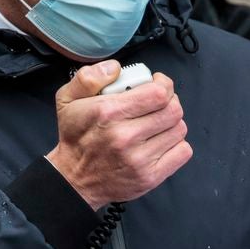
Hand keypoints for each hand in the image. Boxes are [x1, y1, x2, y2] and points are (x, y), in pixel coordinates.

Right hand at [45, 59, 192, 209]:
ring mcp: (139, 159)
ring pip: (179, 129)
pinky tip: (161, 141)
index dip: (164, 84)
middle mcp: (125, 136)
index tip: (158, 84)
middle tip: (159, 103)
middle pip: (173, 110)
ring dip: (172, 123)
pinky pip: (182, 152)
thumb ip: (87, 77)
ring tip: (157, 123)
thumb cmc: (75, 139)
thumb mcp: (67, 100)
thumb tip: (115, 67)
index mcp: (108, 113)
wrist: (73, 180)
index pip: (158, 93)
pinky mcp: (150, 177)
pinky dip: (176, 144)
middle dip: (170, 101)